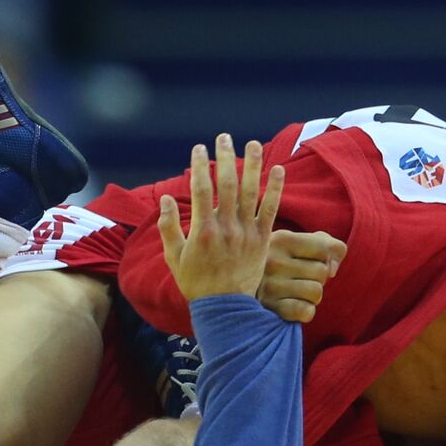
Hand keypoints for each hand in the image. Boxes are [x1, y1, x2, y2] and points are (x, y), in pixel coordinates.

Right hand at [158, 133, 284, 302]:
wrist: (225, 308)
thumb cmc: (197, 283)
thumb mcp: (174, 258)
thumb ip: (169, 228)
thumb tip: (167, 199)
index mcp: (202, 230)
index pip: (201, 189)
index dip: (199, 165)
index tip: (199, 148)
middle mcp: (226, 227)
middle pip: (227, 183)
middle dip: (226, 157)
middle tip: (224, 137)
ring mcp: (246, 232)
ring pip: (251, 192)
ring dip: (253, 165)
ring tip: (254, 144)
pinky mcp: (262, 239)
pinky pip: (271, 210)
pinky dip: (275, 189)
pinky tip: (278, 169)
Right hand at [258, 229, 346, 322]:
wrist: (245, 286)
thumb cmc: (281, 263)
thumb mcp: (299, 243)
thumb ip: (326, 245)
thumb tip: (332, 269)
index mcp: (281, 239)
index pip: (325, 248)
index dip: (325, 257)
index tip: (310, 261)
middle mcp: (272, 261)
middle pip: (322, 271)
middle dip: (317, 278)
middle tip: (299, 279)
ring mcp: (269, 286)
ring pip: (316, 292)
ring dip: (312, 296)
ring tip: (296, 292)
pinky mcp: (270, 309)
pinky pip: (306, 311)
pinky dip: (306, 312)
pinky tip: (293, 306)